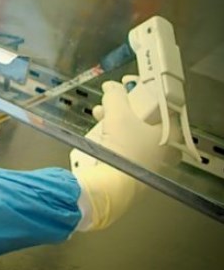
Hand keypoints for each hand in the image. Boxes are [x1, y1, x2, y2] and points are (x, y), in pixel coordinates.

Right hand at [70, 81, 176, 230]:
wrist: (112, 184)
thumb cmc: (124, 151)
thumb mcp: (117, 113)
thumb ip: (115, 95)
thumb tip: (112, 88)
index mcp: (170, 132)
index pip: (160, 102)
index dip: (141, 89)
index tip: (127, 84)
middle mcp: (164, 148)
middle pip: (144, 117)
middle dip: (123, 107)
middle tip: (111, 101)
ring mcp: (150, 160)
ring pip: (133, 132)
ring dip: (115, 120)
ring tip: (99, 117)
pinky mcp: (134, 169)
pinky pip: (125, 146)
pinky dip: (113, 137)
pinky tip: (99, 134)